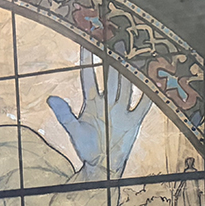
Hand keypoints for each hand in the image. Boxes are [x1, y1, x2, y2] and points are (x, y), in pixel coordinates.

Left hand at [47, 48, 153, 177]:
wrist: (102, 166)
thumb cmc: (86, 149)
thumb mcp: (73, 130)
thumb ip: (64, 114)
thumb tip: (50, 98)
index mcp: (92, 102)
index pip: (89, 75)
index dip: (88, 59)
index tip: (87, 41)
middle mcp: (107, 102)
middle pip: (111, 76)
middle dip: (113, 59)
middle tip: (116, 40)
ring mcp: (121, 110)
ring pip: (127, 85)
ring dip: (130, 71)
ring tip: (133, 53)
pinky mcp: (133, 121)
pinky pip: (143, 105)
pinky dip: (149, 94)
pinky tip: (154, 81)